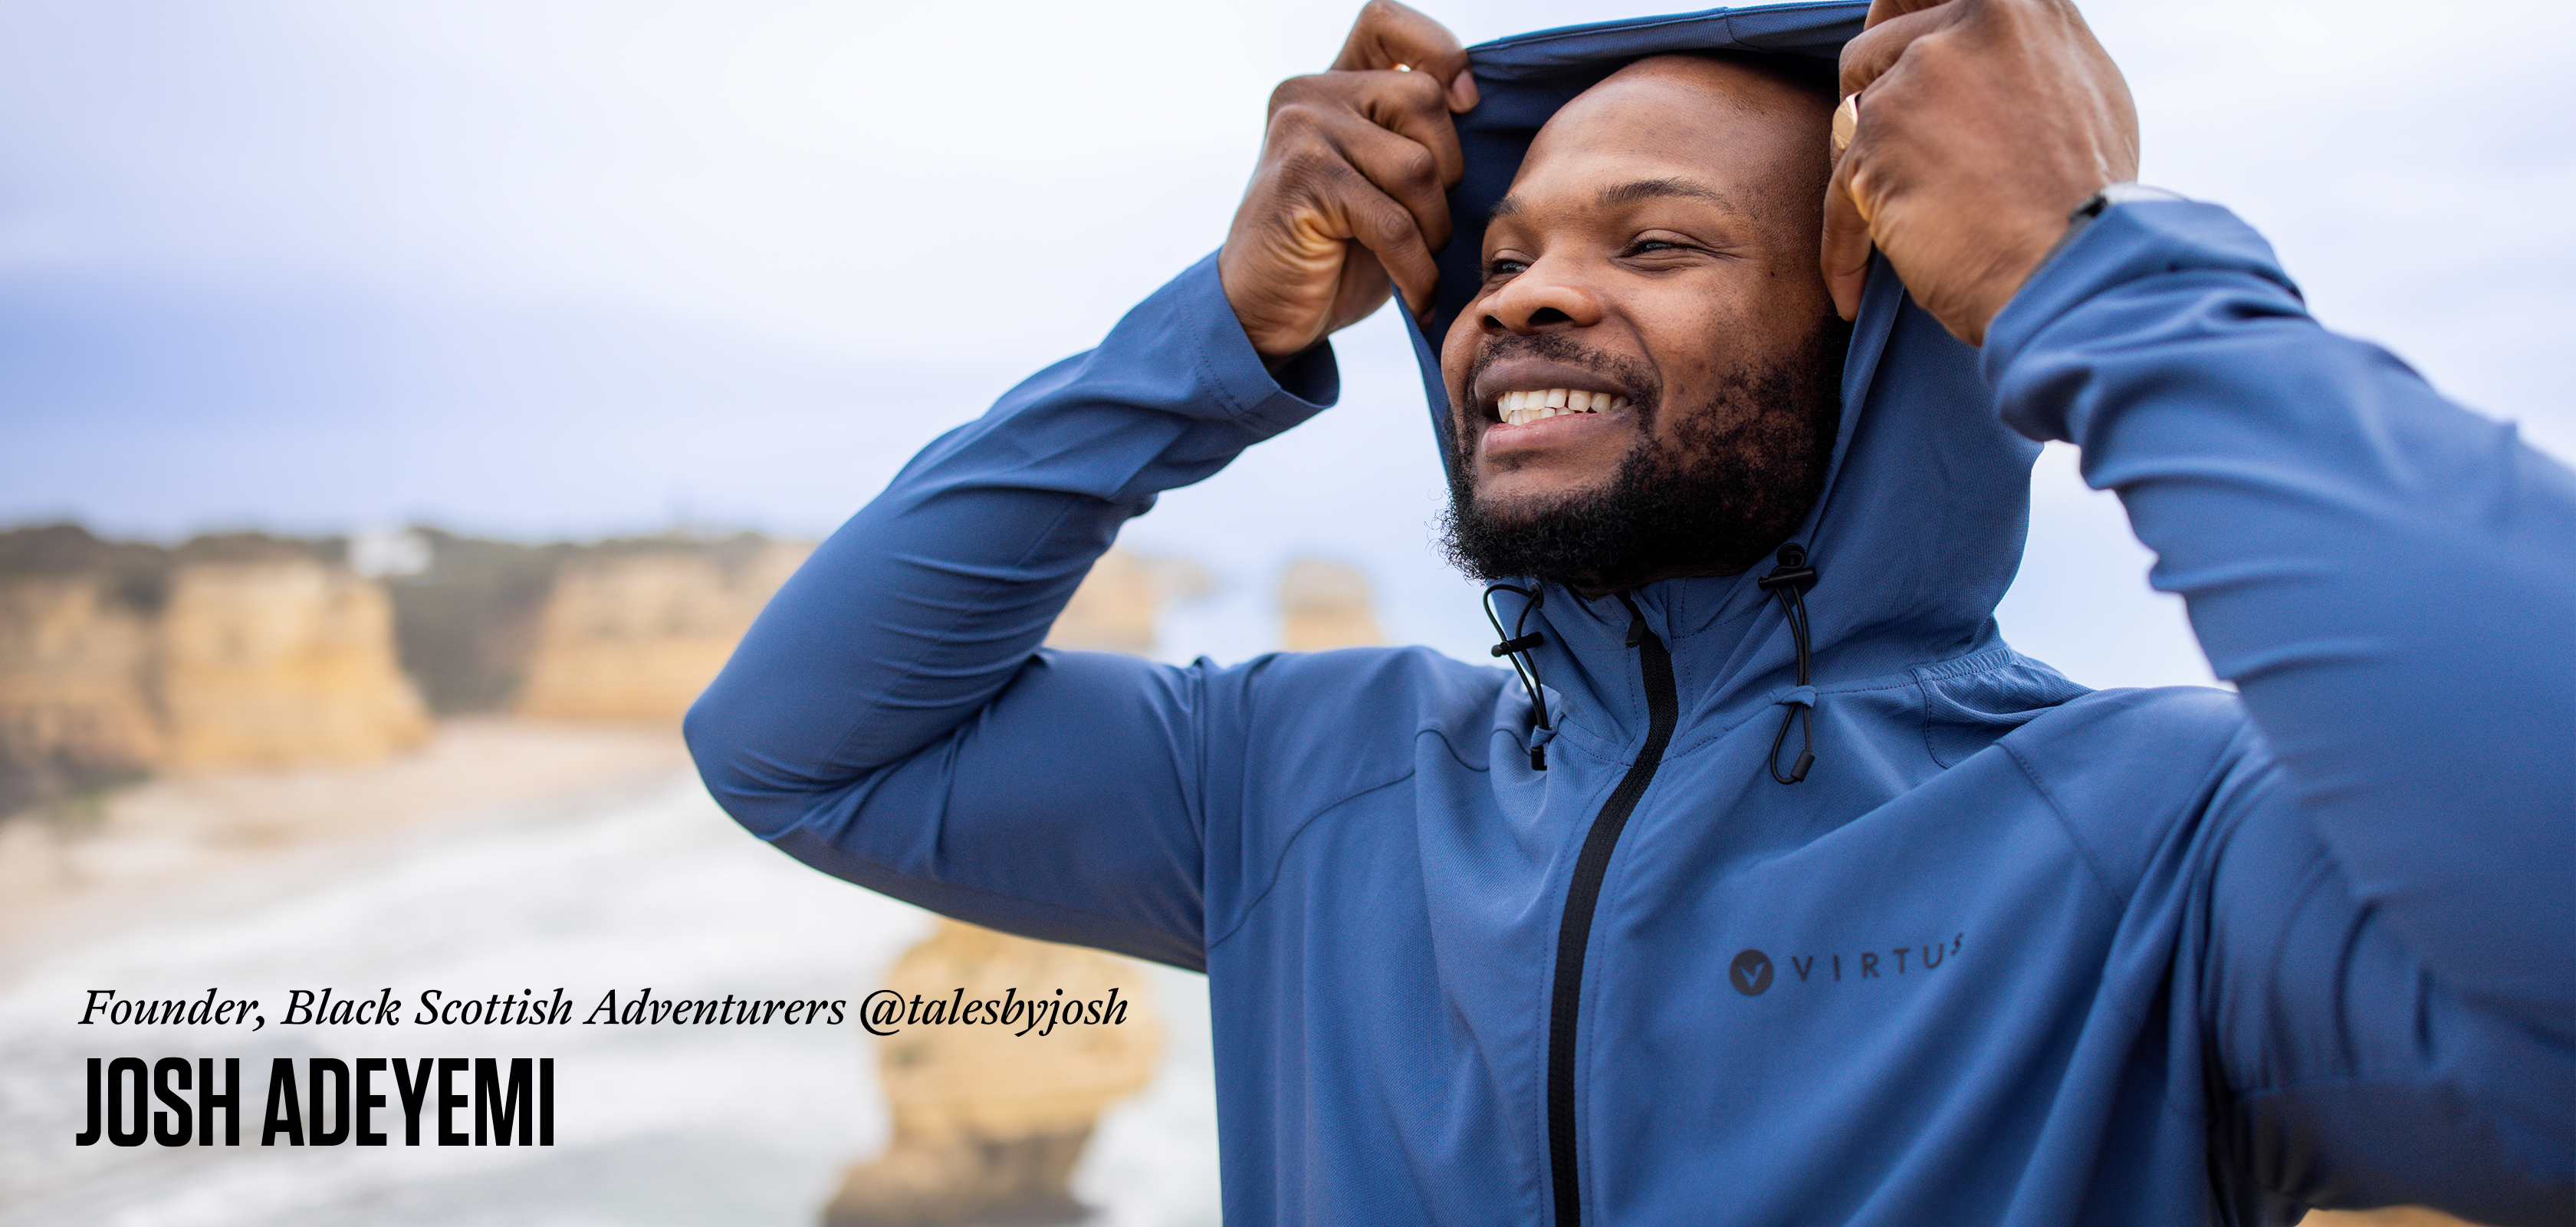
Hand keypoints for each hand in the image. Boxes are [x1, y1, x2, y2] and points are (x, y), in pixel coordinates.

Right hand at [1220, 0, 1478, 360]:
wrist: (1263, 312)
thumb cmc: (1334, 251)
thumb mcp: (1378, 179)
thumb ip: (1410, 133)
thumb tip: (1476, 100)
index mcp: (1333, 83)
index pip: (1387, 21)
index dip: (1440, 52)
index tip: (1464, 105)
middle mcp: (1311, 95)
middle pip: (1424, 97)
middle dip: (1448, 171)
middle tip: (1428, 223)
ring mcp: (1300, 132)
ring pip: (1416, 165)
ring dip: (1433, 228)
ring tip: (1418, 261)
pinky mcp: (1302, 182)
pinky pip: (1393, 222)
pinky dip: (1416, 269)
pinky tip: (1416, 296)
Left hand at [1820, 0, 2138, 344]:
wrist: (2076, 272)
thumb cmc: (2087, 204)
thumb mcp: (2080, 91)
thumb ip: (2019, 58)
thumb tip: (1982, 52)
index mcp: (2020, 1)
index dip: (1892, 35)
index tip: (1886, 76)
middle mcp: (1972, 19)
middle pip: (1871, 54)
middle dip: (1867, 110)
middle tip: (1887, 166)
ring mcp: (1923, 72)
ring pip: (1845, 118)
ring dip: (1857, 174)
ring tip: (1885, 227)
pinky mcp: (1879, 134)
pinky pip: (1838, 189)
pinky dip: (1842, 244)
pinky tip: (1850, 287)